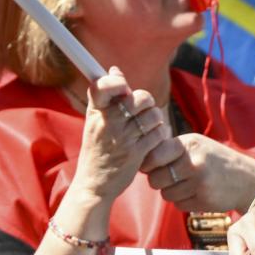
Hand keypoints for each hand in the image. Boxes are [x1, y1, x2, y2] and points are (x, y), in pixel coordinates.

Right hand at [71, 67, 170, 201]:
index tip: (122, 90)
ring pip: (153, 115)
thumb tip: (115, 70)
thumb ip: (106, 97)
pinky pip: (159, 133)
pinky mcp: (136, 153)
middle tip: (142, 111)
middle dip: (146, 103)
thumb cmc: (97, 149)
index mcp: (96, 113)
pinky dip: (160, 135)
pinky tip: (152, 140)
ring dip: (155, 120)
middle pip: (140, 97)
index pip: (102, 85)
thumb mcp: (95, 121)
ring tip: (147, 127)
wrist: (94, 184)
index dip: (117, 82)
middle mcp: (107, 123)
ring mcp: (122, 138)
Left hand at [140, 133, 254, 212]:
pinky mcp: (203, 201)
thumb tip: (139, 161)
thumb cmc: (215, 159)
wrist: (247, 179)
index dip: (147, 164)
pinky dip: (183, 201)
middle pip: (155, 179)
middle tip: (169, 176)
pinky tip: (196, 192)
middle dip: (158, 180)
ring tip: (187, 183)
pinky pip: (178, 205)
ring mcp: (199, 183)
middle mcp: (194, 163)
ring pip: (165, 194)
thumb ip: (171, 149)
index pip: (153, 156)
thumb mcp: (197, 144)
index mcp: (190, 144)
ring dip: (171, 191)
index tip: (150, 166)